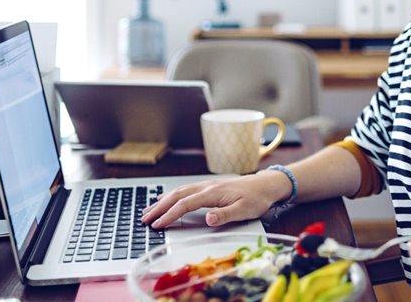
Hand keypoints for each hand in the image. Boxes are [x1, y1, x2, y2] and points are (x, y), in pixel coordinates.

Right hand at [141, 171, 288, 228]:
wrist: (266, 185)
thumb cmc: (257, 198)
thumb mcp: (244, 210)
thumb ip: (225, 215)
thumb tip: (208, 218)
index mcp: (212, 193)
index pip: (185, 204)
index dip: (169, 215)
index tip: (157, 224)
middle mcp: (206, 187)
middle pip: (177, 196)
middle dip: (159, 208)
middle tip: (144, 218)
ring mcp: (207, 185)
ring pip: (179, 192)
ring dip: (162, 201)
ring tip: (148, 210)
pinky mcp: (209, 187)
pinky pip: (185, 190)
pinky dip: (171, 195)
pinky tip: (165, 198)